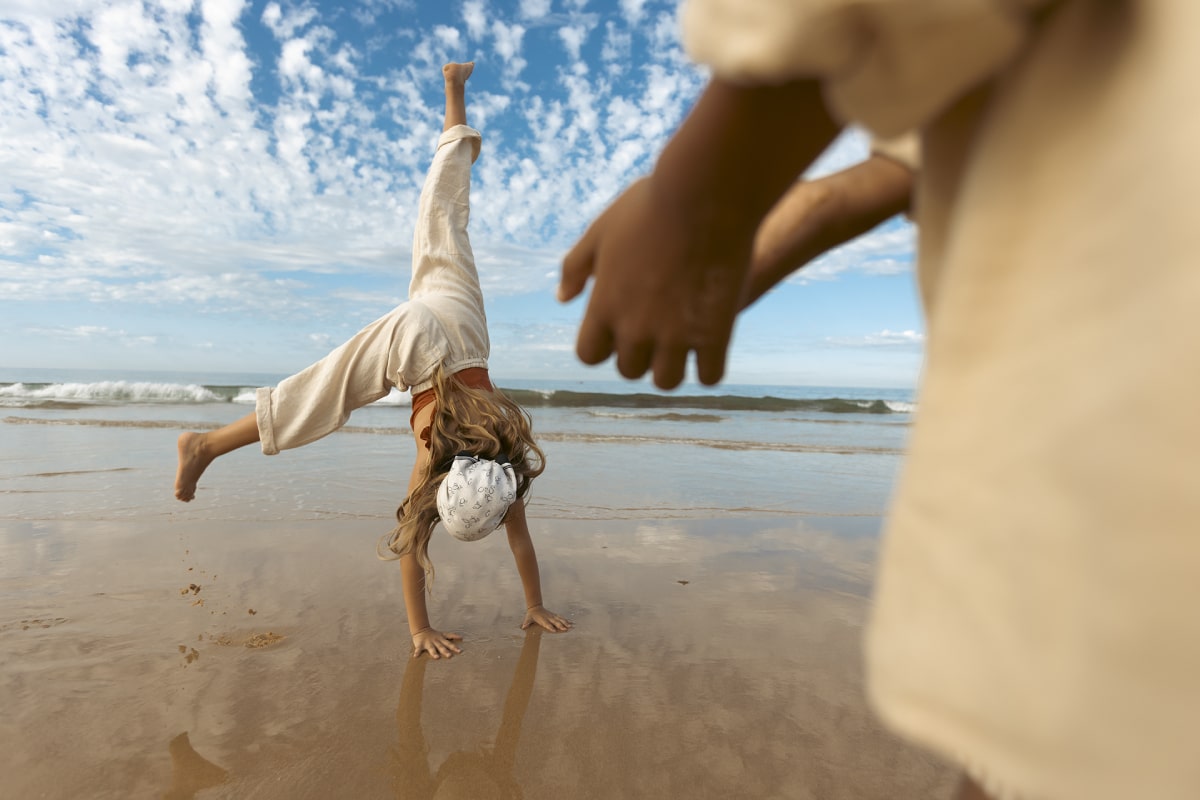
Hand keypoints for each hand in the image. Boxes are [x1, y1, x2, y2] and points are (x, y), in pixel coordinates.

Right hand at [411, 627, 462, 658]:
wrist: (421, 629)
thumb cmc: (433, 634)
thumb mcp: (442, 634)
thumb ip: (450, 637)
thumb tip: (462, 638)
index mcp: (441, 638)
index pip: (449, 637)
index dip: (455, 637)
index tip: (461, 638)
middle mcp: (436, 640)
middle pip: (442, 646)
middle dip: (446, 651)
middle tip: (450, 656)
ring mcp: (428, 642)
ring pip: (432, 648)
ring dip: (434, 653)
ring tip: (436, 657)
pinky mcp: (420, 644)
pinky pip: (418, 649)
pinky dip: (417, 652)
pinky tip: (415, 656)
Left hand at [522, 605, 571, 632]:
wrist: (535, 607)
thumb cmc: (531, 615)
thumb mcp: (528, 618)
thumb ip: (526, 623)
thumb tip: (523, 627)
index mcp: (543, 619)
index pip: (547, 624)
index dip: (550, 627)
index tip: (554, 630)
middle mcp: (549, 618)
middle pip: (555, 622)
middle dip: (560, 625)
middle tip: (565, 629)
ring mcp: (552, 616)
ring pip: (560, 619)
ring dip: (565, 623)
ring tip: (571, 626)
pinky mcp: (554, 615)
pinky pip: (561, 618)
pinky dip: (566, 620)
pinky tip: (571, 623)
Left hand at [559, 176, 750, 388]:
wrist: (706, 194)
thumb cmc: (652, 205)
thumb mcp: (602, 230)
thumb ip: (577, 267)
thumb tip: (562, 297)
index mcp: (603, 306)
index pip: (589, 355)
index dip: (604, 345)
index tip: (620, 327)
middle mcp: (635, 328)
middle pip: (628, 370)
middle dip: (640, 354)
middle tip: (659, 328)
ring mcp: (675, 335)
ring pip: (665, 381)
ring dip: (672, 367)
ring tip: (685, 342)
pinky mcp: (715, 335)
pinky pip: (709, 376)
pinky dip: (709, 367)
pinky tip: (712, 343)